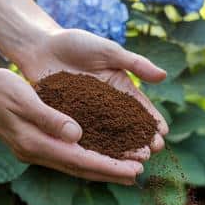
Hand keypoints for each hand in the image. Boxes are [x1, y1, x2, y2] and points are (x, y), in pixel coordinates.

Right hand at [0, 30, 169, 185]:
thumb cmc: (0, 88)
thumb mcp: (26, 98)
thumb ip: (51, 118)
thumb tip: (76, 135)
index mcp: (36, 144)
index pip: (81, 160)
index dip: (110, 167)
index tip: (135, 170)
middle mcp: (36, 153)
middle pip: (81, 168)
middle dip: (110, 173)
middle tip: (139, 175)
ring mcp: (34, 151)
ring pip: (75, 164)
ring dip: (101, 168)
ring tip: (126, 170)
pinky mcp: (34, 144)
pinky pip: (67, 156)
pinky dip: (87, 158)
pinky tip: (100, 156)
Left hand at [14, 28, 169, 152]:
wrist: (40, 46)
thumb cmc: (76, 43)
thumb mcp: (109, 51)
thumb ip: (135, 64)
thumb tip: (164, 76)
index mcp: (121, 89)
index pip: (141, 108)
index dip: (152, 121)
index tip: (162, 134)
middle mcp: (107, 106)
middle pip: (127, 127)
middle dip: (141, 140)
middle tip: (151, 152)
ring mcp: (88, 115)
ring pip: (108, 136)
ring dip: (121, 150)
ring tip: (132, 161)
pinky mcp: (68, 121)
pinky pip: (82, 136)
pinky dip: (93, 148)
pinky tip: (101, 160)